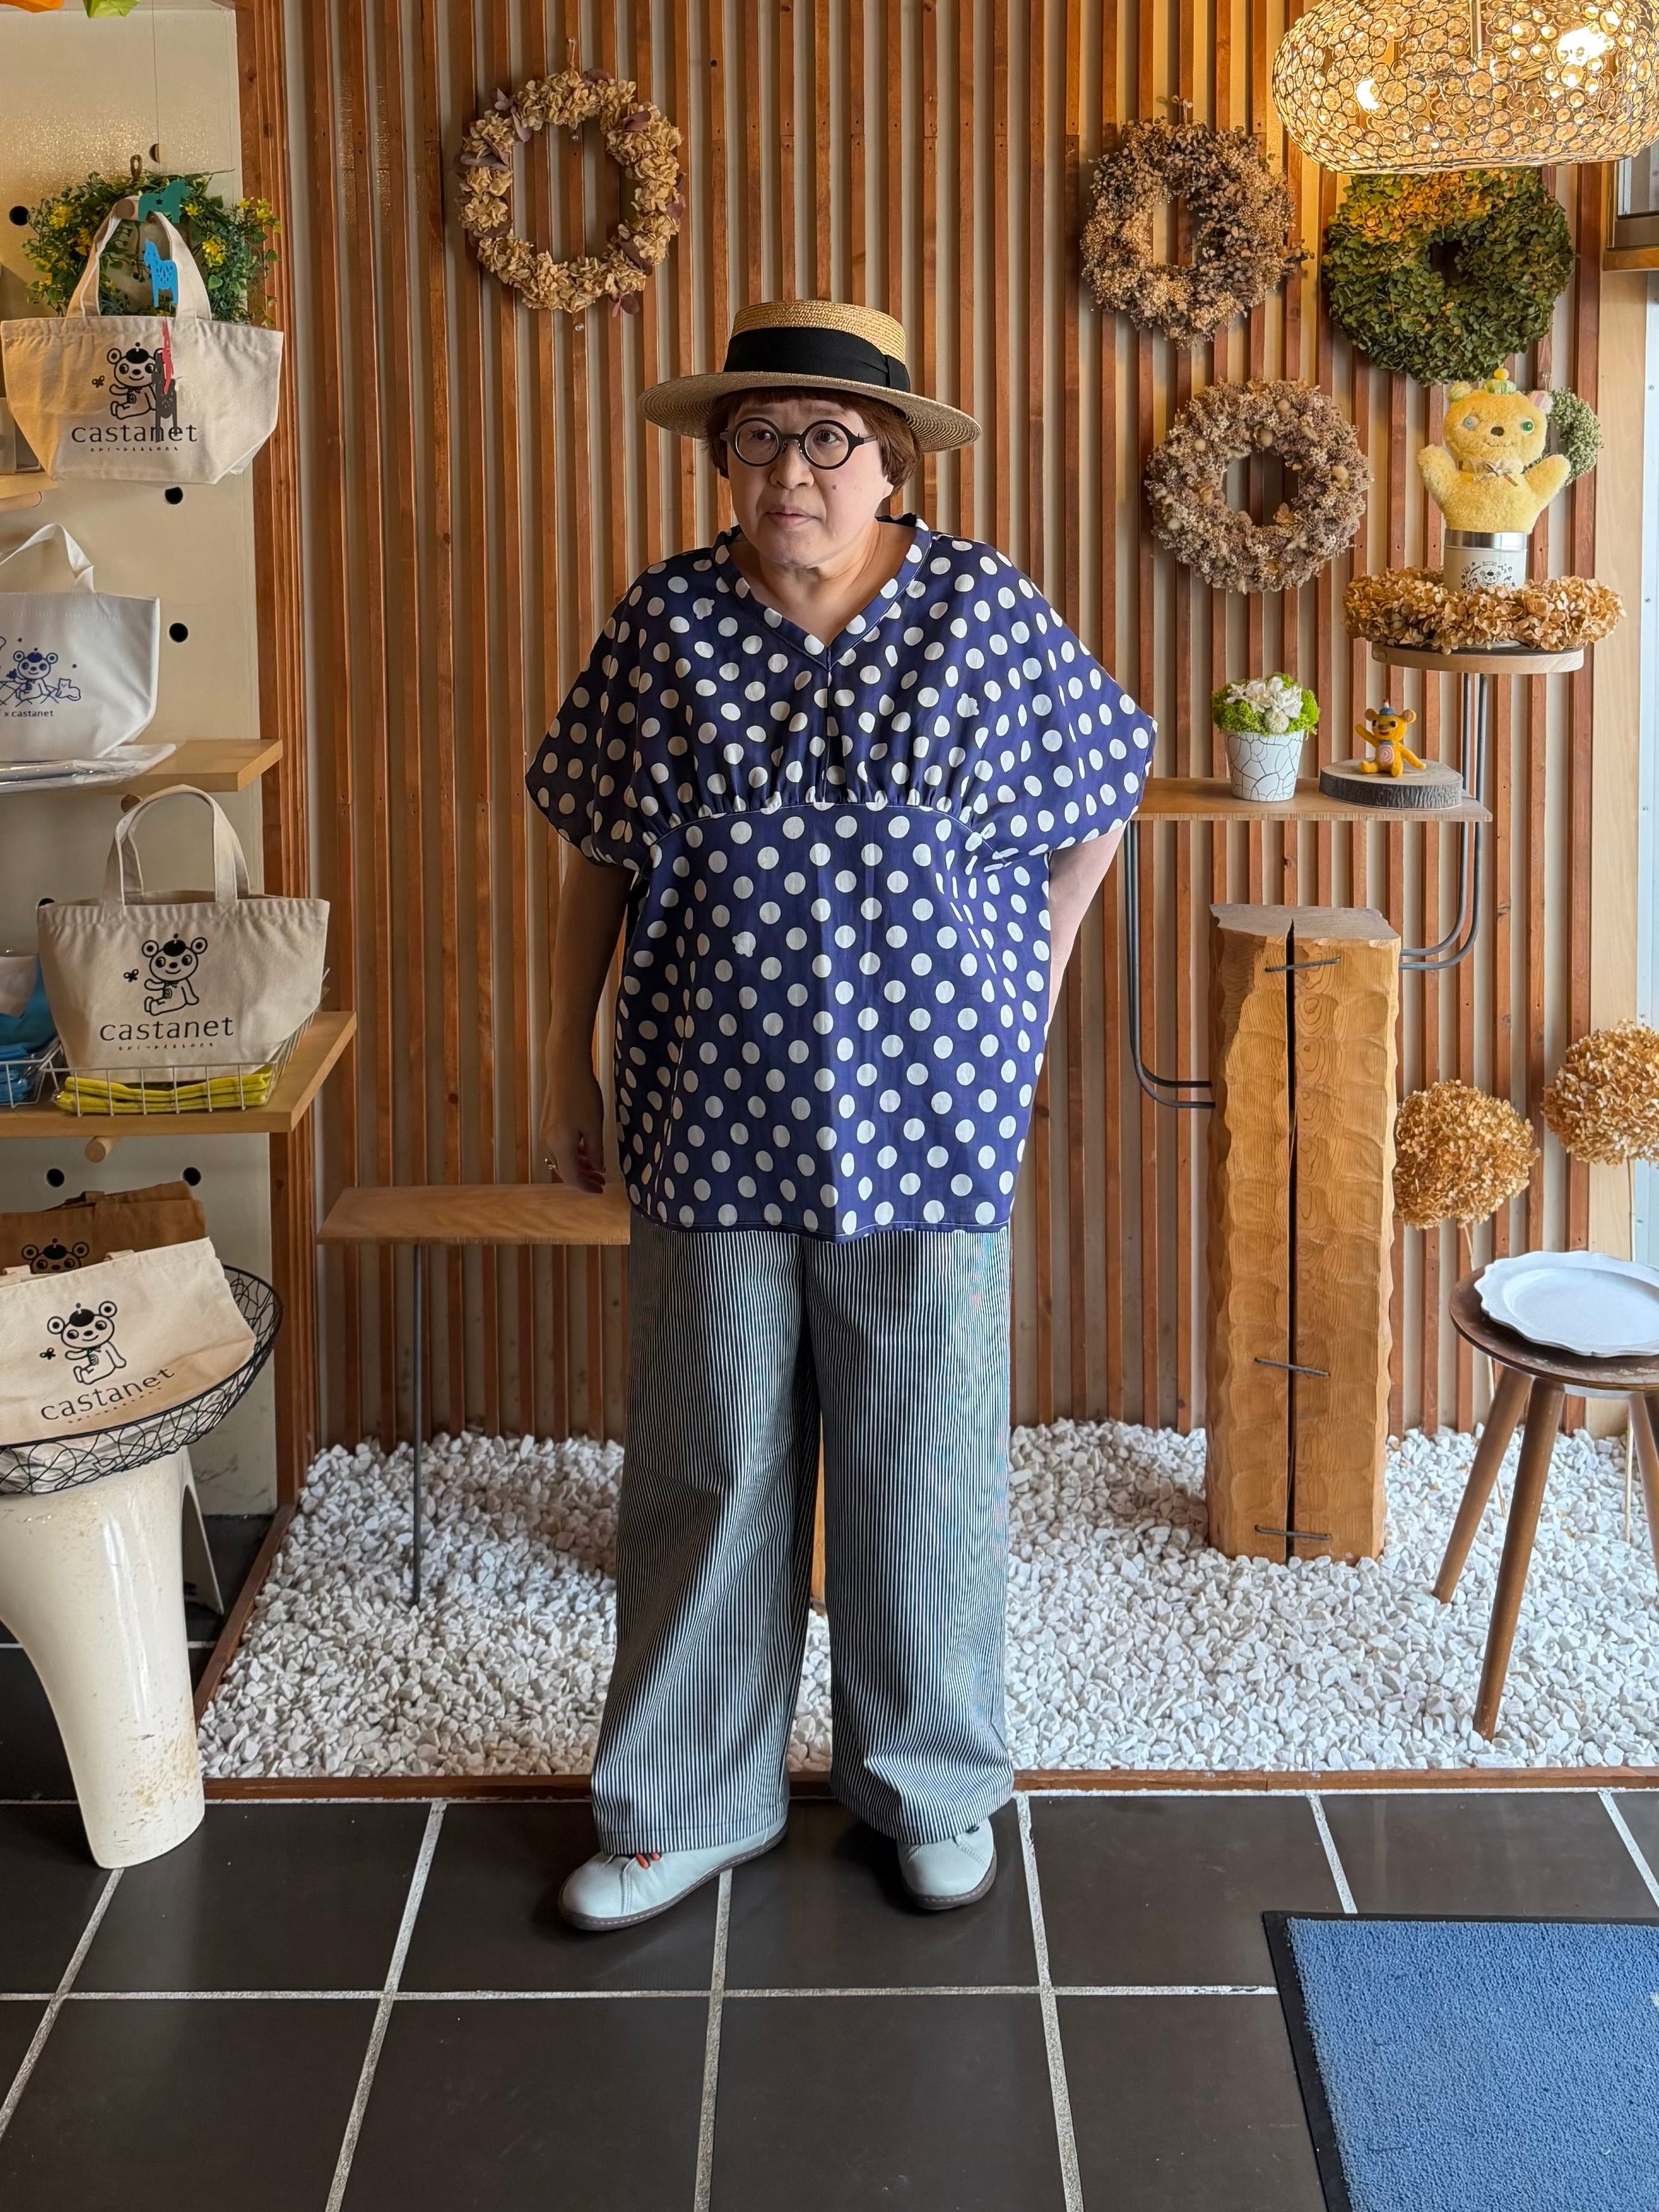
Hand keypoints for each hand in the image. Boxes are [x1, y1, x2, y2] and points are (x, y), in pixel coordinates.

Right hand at [539, 1057, 606, 1191]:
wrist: (565, 1069)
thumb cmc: (583, 1095)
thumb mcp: (594, 1126)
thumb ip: (595, 1151)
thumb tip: (597, 1168)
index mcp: (561, 1146)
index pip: (572, 1177)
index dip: (586, 1187)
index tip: (600, 1190)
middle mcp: (549, 1143)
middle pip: (565, 1170)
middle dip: (583, 1178)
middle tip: (601, 1181)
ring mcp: (546, 1133)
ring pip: (562, 1159)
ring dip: (579, 1166)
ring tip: (597, 1167)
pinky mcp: (548, 1124)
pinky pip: (559, 1147)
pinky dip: (573, 1153)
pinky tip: (586, 1150)